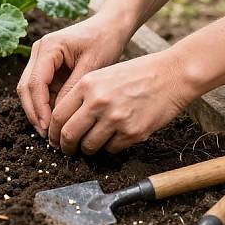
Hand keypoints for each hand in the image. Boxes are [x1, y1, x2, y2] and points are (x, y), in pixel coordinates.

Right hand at [17, 14, 127, 136]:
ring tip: (50, 132)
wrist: (109, 26)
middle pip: (26, 86)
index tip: (49, 127)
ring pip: (30, 89)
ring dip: (38, 110)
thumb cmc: (104, 41)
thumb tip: (59, 114)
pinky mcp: (47, 66)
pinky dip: (45, 104)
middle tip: (46, 134)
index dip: (39, 107)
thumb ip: (72, 89)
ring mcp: (40, 58)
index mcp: (49, 47)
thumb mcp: (92, 66)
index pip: (35, 82)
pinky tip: (56, 120)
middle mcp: (39, 51)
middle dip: (34, 112)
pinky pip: (41, 89)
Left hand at [48, 50, 194, 154]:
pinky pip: (111, 149)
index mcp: (87, 85)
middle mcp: (98, 102)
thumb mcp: (102, 75)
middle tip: (66, 150)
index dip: (53, 132)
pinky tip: (114, 138)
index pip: (58, 115)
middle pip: (69, 135)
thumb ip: (82, 95)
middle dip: (65, 147)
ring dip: (87, 149)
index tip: (54, 138)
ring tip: (90, 145)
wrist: (171, 75)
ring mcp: (115, 118)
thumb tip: (64, 121)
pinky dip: (109, 147)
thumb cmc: (136, 74)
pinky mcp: (133, 132)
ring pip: (89, 146)